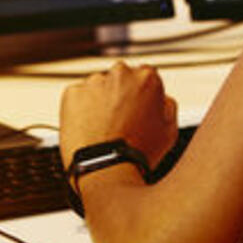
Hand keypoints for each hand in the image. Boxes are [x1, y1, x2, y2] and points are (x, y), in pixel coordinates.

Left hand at [60, 61, 178, 170]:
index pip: (145, 77)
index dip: (142, 97)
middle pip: (120, 80)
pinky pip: (78, 98)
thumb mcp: (169, 131)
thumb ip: (168, 105)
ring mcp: (94, 82)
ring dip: (100, 102)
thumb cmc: (137, 154)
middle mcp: (120, 73)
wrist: (106, 170)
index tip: (138, 111)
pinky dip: (80, 110)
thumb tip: (162, 99)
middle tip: (120, 122)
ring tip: (103, 129)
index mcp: (146, 77)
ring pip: (98, 88)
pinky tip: (89, 129)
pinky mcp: (72, 93)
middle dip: (120, 96)